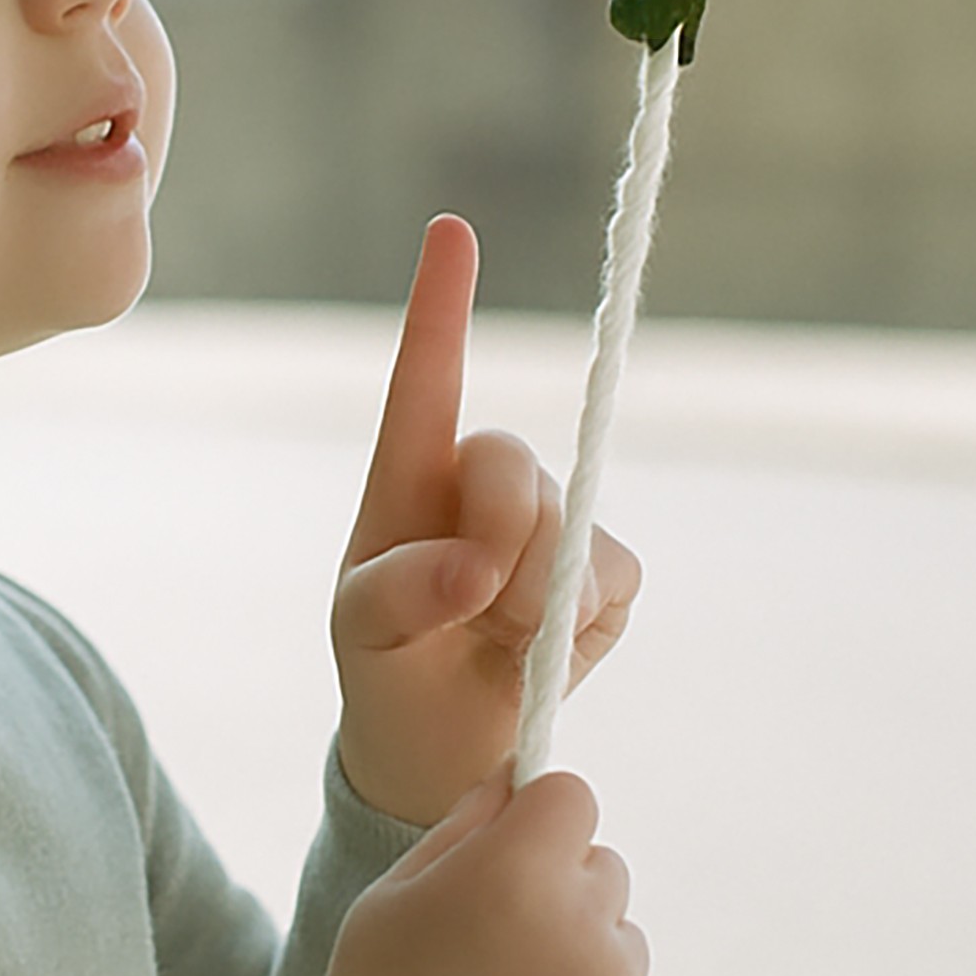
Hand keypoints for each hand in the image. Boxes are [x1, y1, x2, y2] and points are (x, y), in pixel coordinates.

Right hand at [286, 766, 660, 975]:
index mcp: (517, 871)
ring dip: (583, 955)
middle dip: (560, 888)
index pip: (573, 798)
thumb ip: (468, 824)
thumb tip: (519, 782)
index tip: (508, 856)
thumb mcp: (396, 891)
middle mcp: (580, 925)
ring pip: (623, 938)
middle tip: (498, 946)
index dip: (538, 819)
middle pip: (604, 867)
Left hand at [331, 213, 642, 828]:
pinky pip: (611, 576)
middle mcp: (485, 481)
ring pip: (564, 530)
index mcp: (410, 476)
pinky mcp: (608, 571)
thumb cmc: (390, 666)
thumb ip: (402, 591)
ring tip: (497, 638)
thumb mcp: (364, 632)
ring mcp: (554, 520)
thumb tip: (474, 566)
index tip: (451, 229)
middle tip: (470, 604)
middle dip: (494, 536)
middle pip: (509, 461)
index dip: (442, 303)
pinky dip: (578, 626)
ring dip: (530, 600)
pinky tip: (543, 648)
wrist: (446, 746)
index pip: (428, 378)